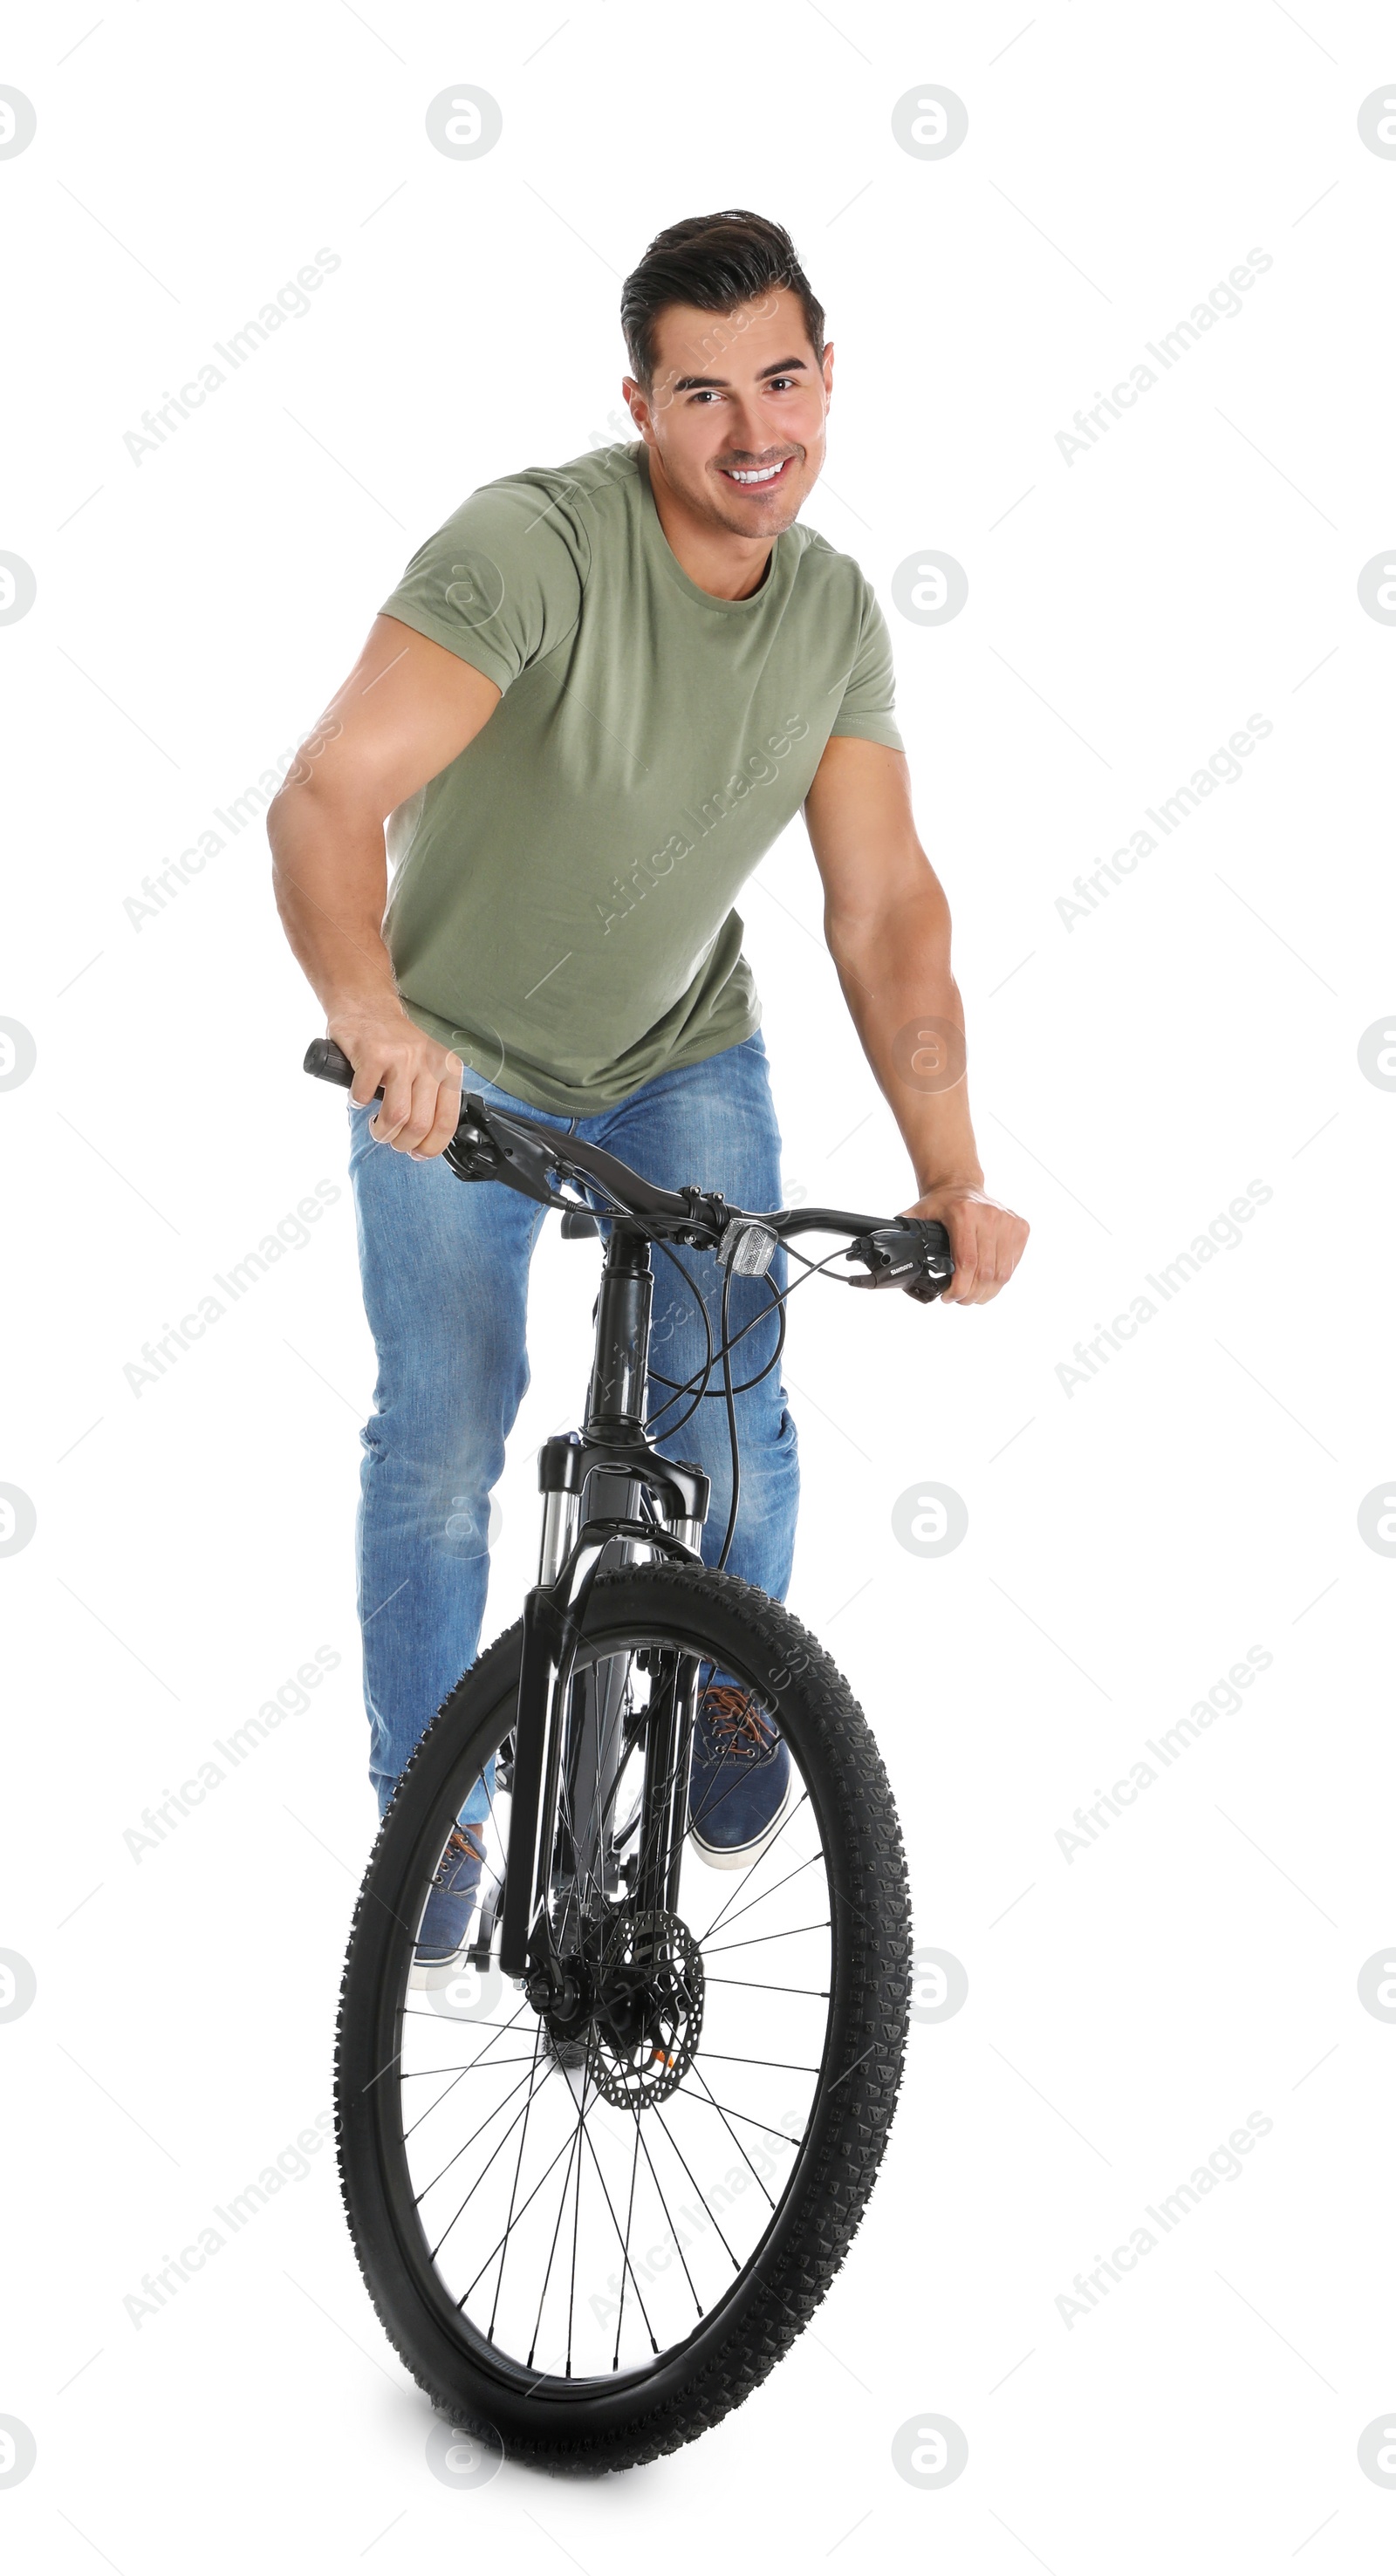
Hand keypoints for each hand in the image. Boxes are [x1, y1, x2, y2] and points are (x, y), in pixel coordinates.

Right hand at [328, 1005, 463, 1158]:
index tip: (418, 1154)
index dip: (431, 1147)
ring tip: (375, 1126)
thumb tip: (427, 1141)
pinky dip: (358, 1103)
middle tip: (391, 1139)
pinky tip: (359, 1097)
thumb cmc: (394, 1044)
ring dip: (381, 1131)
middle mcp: (429, 1063)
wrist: (367, 1007)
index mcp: (447, 1070)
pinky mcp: (374, 1054)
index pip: (447, 1122)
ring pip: (396, 1117)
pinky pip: (365, 1096)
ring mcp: (402, 1057)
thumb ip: (431, 1098)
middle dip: (402, 1143)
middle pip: (420, 1125)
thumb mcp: (426, 1067)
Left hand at [902, 1182, 1027, 1306]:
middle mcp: (989, 1216)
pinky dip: (1000, 1279)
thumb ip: (903, 1233)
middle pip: (985, 1273)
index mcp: (964, 1213)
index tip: (949, 1297)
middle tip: (960, 1300)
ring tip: (973, 1296)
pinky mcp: (1020, 1227)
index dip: (959, 1288)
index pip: (967, 1263)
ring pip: (1002, 1273)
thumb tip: (882, 1248)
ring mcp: (1008, 1221)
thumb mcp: (918, 1215)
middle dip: (971, 1295)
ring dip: (987, 1292)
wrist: (961, 1184)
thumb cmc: (940, 1204)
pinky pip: (1012, 1264)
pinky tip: (986, 1282)